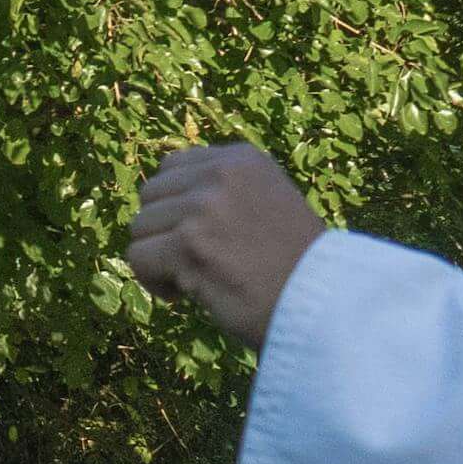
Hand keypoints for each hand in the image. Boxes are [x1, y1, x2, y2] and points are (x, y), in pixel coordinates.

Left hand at [129, 140, 329, 346]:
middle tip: (196, 261)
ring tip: (195, 280)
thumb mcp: (268, 202)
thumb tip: (165, 194)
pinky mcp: (189, 245)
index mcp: (242, 159)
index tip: (201, 236)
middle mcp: (221, 174)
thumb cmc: (296, 266)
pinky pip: (138, 258)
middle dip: (164, 232)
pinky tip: (185, 295)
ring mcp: (204, 207)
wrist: (323, 304)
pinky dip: (154, 283)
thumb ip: (223, 190)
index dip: (175, 207)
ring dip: (160, 260)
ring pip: (140, 229)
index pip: (173, 167)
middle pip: (150, 196)